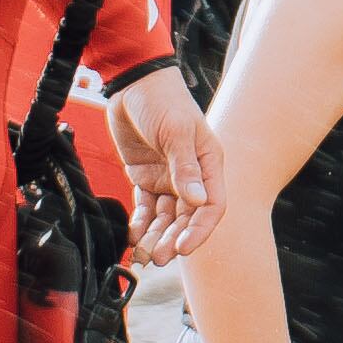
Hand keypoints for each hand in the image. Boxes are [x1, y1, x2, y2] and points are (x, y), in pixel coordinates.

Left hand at [104, 68, 223, 260]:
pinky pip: (146, 208)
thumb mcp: (176, 131)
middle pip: (186, 217)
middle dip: (172, 240)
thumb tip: (197, 201)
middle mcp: (192, 176)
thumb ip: (185, 167)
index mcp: (209, 164)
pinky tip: (132, 237)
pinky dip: (140, 224)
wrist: (131, 84)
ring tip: (142, 255)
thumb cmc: (162, 101)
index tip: (182, 248)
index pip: (211, 206)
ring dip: (155, 237)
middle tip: (157, 258)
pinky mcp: (146, 178)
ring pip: (165, 218)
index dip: (199, 230)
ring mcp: (168, 178)